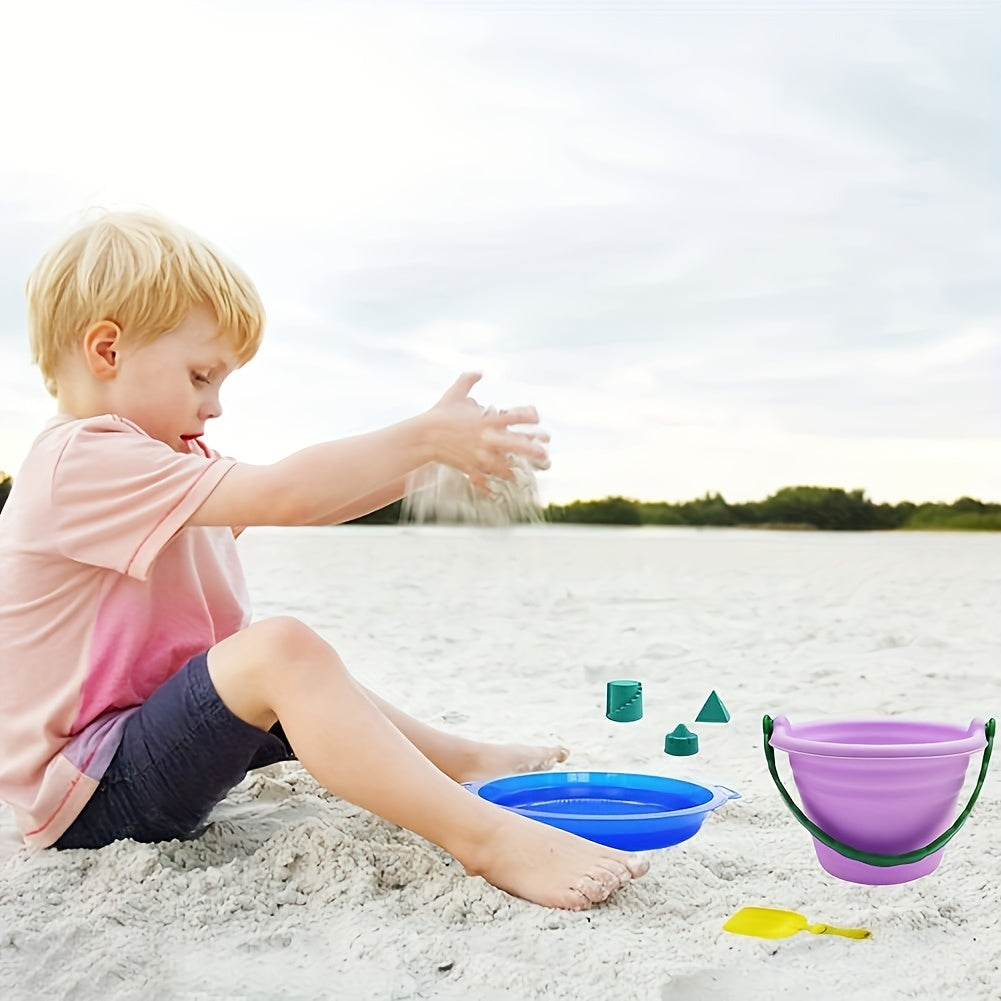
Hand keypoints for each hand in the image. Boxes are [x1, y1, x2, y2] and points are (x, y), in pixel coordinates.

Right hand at [429, 373, 550, 490]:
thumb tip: (479, 371)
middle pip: (517, 445)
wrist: (422, 436)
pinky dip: (489, 489)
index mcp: (487, 420)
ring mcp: (479, 455)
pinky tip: (497, 493)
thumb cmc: (439, 414)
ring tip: (525, 474)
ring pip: (504, 467)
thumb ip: (468, 380)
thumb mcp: (454, 393)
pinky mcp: (469, 468)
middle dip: (533, 450)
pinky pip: (483, 481)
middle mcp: (487, 438)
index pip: (516, 416)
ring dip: (516, 471)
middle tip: (545, 453)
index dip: (530, 416)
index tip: (537, 419)